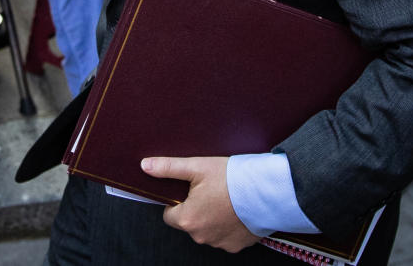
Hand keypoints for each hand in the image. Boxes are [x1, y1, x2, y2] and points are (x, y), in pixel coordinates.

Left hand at [142, 156, 258, 252]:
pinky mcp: (237, 246)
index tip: (189, 190)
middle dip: (195, 209)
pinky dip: (227, 226)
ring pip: (206, 230)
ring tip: (224, 199)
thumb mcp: (196, 167)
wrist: (268, 192)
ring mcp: (220, 243)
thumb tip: (144, 166)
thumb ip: (168, 168)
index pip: (169, 215)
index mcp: (187, 219)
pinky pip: (224, 236)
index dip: (177, 201)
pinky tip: (235, 210)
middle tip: (209, 191)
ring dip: (211, 218)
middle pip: (188, 223)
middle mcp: (201, 236)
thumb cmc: (231, 178)